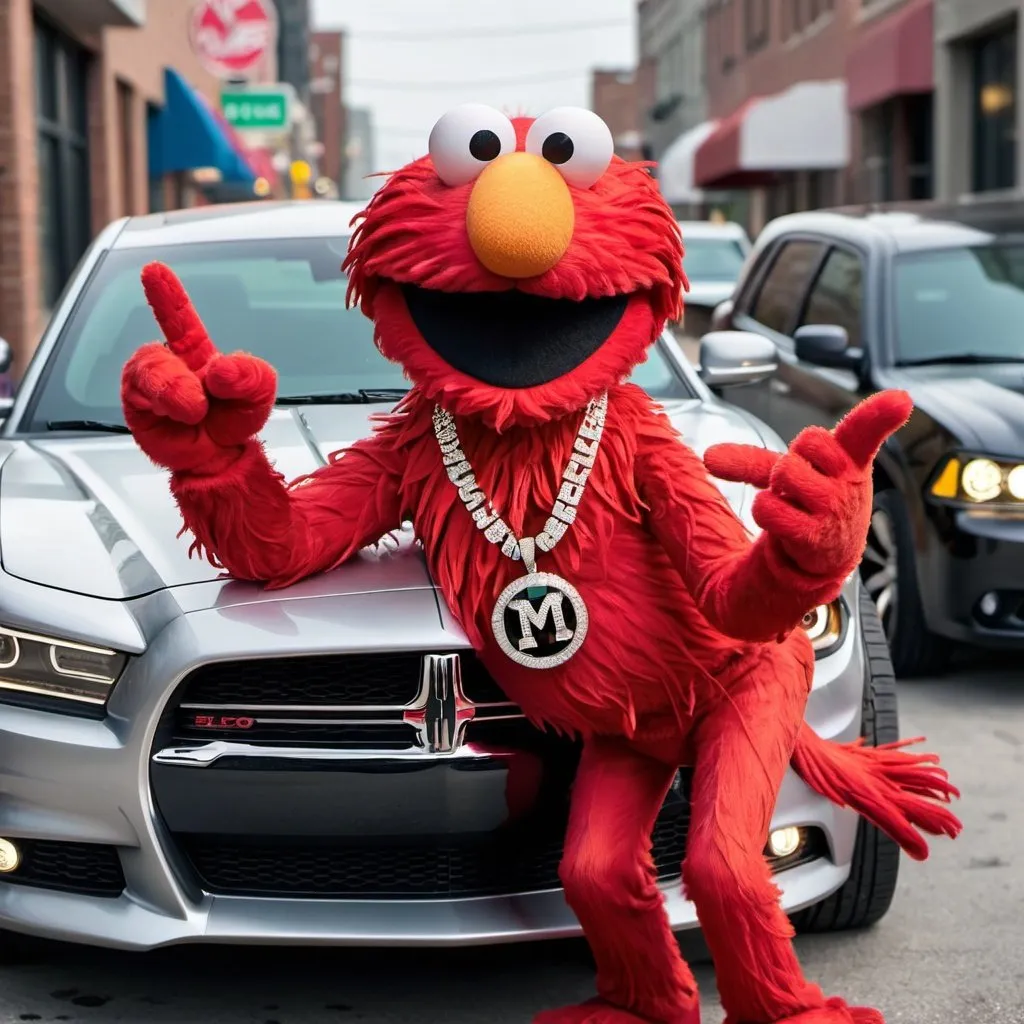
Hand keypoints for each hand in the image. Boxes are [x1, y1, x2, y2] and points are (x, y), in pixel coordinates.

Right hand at [121, 262, 276, 473]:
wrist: (221, 459)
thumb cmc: (232, 418)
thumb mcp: (258, 392)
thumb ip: (251, 375)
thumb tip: (220, 371)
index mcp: (194, 351)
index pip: (179, 318)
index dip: (167, 296)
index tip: (154, 269)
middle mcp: (167, 364)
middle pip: (157, 353)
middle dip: (174, 366)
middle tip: (205, 389)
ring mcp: (149, 387)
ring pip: (150, 373)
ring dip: (175, 389)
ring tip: (195, 409)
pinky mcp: (139, 410)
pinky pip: (142, 398)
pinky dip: (166, 405)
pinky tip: (182, 414)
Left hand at [702, 391, 912, 578]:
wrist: (824, 550)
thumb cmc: (813, 500)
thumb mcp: (794, 470)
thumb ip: (752, 459)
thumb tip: (708, 457)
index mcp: (851, 458)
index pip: (866, 430)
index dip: (881, 414)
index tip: (901, 400)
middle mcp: (848, 481)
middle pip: (805, 444)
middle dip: (792, 460)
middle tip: (801, 483)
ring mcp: (835, 510)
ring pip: (786, 473)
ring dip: (777, 489)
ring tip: (794, 503)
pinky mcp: (815, 536)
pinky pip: (770, 507)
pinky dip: (765, 511)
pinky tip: (784, 521)